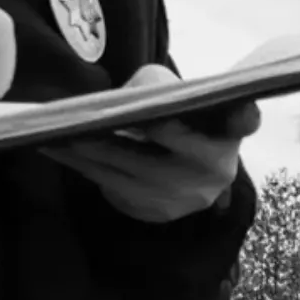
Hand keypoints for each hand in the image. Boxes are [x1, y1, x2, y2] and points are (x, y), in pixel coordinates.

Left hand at [45, 65, 258, 222]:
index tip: (239, 103)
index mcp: (230, 132)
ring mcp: (188, 195)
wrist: (184, 171)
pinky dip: (82, 166)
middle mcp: (217, 167)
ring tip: (53, 132)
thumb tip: (121, 103)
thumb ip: (159, 87)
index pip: (245, 119)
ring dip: (88, 150)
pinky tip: (55, 150)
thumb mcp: (177, 94)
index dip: (244, 113)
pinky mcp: (159, 212)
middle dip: (125, 129)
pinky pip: (112, 186)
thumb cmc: (179, 119)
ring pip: (130, 168)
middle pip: (167, 139)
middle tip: (86, 118)